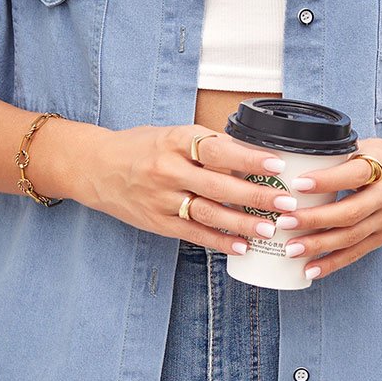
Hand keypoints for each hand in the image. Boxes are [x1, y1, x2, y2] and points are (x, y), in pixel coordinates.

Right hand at [68, 123, 299, 254]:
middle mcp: (167, 171)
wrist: (95, 168)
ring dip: (242, 223)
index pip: (218, 150)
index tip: (276, 165)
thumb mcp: (171, 134)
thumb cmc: (141, 147)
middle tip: (286, 203)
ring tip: (270, 228)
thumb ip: (207, 144)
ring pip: (208, 214)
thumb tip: (252, 153)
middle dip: (256, 196)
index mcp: (174, 141)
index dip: (249, 159)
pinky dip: (219, 242)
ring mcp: (161, 199)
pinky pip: (194, 234)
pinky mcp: (157, 222)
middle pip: (218, 186)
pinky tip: (242, 246)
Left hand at [270, 136, 381, 280]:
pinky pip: (356, 253)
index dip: (325, 180)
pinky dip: (332, 263)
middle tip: (285, 222)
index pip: (353, 174)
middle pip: (350, 212)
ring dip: (319, 245)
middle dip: (315, 220)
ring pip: (351, 237)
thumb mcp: (368, 145)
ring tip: (290, 249)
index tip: (297, 184)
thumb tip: (297, 155)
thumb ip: (339, 152)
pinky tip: (309, 270)